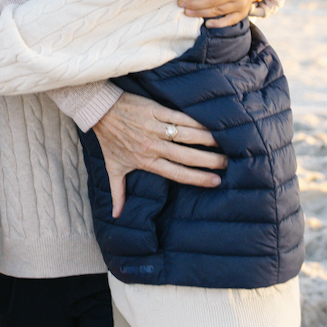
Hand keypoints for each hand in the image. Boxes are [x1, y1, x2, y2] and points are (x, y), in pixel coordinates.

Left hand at [91, 91, 225, 218]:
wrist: (98, 110)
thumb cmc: (108, 140)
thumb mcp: (113, 167)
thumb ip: (118, 192)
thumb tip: (116, 216)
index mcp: (145, 162)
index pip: (177, 173)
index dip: (198, 178)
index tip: (216, 181)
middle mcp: (152, 146)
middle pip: (186, 156)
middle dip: (209, 160)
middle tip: (227, 162)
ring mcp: (153, 128)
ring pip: (186, 135)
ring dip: (207, 139)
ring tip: (224, 143)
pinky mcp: (154, 110)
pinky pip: (178, 117)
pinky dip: (195, 121)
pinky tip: (209, 124)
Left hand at [179, 0, 262, 26]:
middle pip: (212, 0)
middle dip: (194, 3)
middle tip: (181, 3)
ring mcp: (240, 3)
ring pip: (218, 11)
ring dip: (200, 13)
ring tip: (186, 12)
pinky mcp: (242, 13)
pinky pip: (230, 20)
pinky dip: (219, 24)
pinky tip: (207, 24)